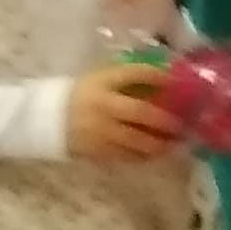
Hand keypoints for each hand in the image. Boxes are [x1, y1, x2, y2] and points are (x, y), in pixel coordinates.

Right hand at [64, 61, 180, 161]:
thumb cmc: (80, 94)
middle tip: (184, 123)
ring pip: (136, 139)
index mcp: (102, 82)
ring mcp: (100, 131)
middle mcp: (103, 106)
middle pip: (140, 112)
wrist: (46, 118)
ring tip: (176, 143)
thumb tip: (162, 75)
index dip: (157, 76)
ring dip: (160, 142)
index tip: (176, 80)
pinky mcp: (98, 151)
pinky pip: (127, 155)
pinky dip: (144, 155)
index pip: (134, 74)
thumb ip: (126, 77)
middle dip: (165, 118)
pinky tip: (156, 152)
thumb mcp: (99, 77)